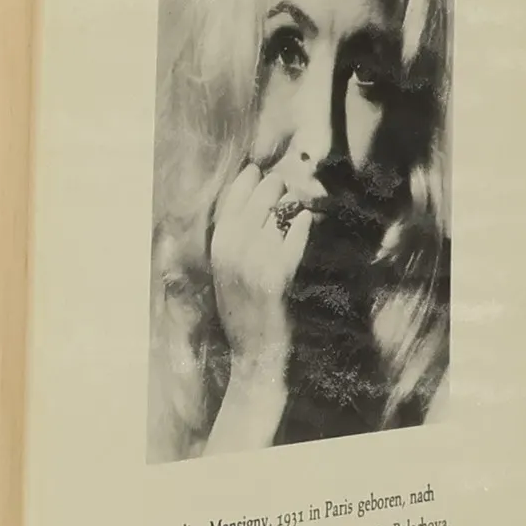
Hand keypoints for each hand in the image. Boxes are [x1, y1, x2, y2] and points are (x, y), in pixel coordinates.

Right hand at [210, 161, 313, 376]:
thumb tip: (252, 209)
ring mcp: (253, 264)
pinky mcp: (275, 277)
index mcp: (218, 249)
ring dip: (290, 203)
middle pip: (256, 201)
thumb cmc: (244, 314)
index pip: (231, 201)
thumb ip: (235, 244)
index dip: (246, 180)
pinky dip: (301, 226)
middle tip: (284, 183)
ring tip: (299, 199)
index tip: (257, 170)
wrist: (254, 355)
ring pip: (276, 215)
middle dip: (272, 186)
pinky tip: (307, 221)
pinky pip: (293, 239)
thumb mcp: (228, 275)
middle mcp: (232, 252)